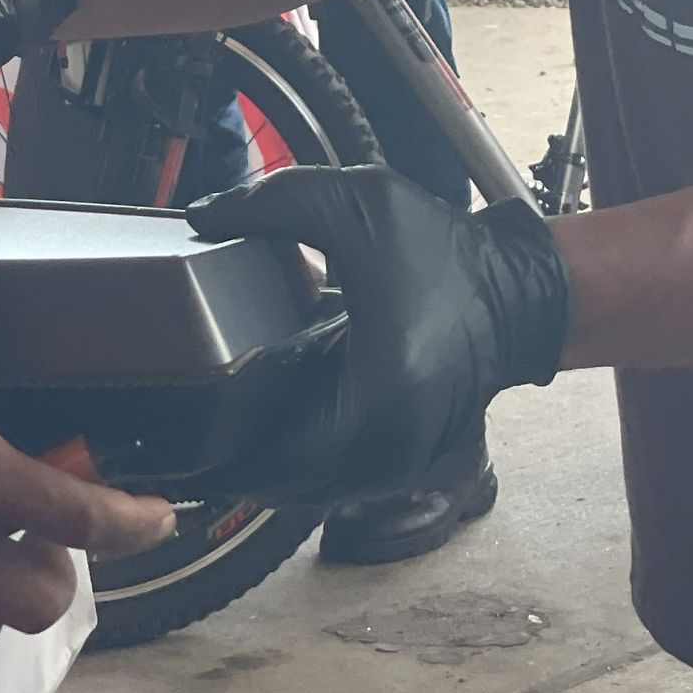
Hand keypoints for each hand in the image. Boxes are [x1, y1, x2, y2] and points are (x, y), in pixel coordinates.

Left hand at [187, 166, 570, 505]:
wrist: (520, 288)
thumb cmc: (447, 253)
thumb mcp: (357, 204)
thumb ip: (273, 203)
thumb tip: (203, 216)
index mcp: (373, 404)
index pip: (263, 464)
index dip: (210, 448)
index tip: (171, 423)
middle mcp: (386, 455)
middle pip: (274, 486)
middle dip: (225, 456)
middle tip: (179, 420)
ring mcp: (396, 468)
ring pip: (301, 489)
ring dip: (259, 460)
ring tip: (216, 418)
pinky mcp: (402, 462)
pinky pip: (329, 478)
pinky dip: (294, 456)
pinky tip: (267, 416)